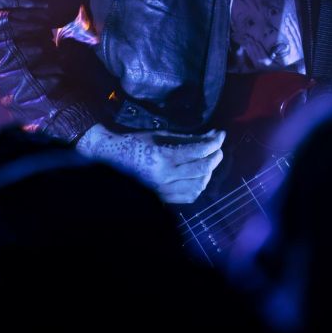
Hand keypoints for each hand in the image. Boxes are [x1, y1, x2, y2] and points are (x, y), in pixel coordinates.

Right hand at [76, 124, 224, 203]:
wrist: (110, 159)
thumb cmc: (136, 141)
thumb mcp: (162, 135)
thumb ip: (188, 138)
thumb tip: (213, 135)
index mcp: (163, 156)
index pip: (198, 151)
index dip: (214, 142)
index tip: (221, 134)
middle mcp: (164, 176)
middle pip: (202, 169)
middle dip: (215, 157)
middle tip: (218, 148)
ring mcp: (162, 190)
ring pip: (198, 186)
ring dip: (208, 173)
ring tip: (209, 161)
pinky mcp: (161, 198)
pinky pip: (188, 197)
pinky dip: (198, 187)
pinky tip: (199, 177)